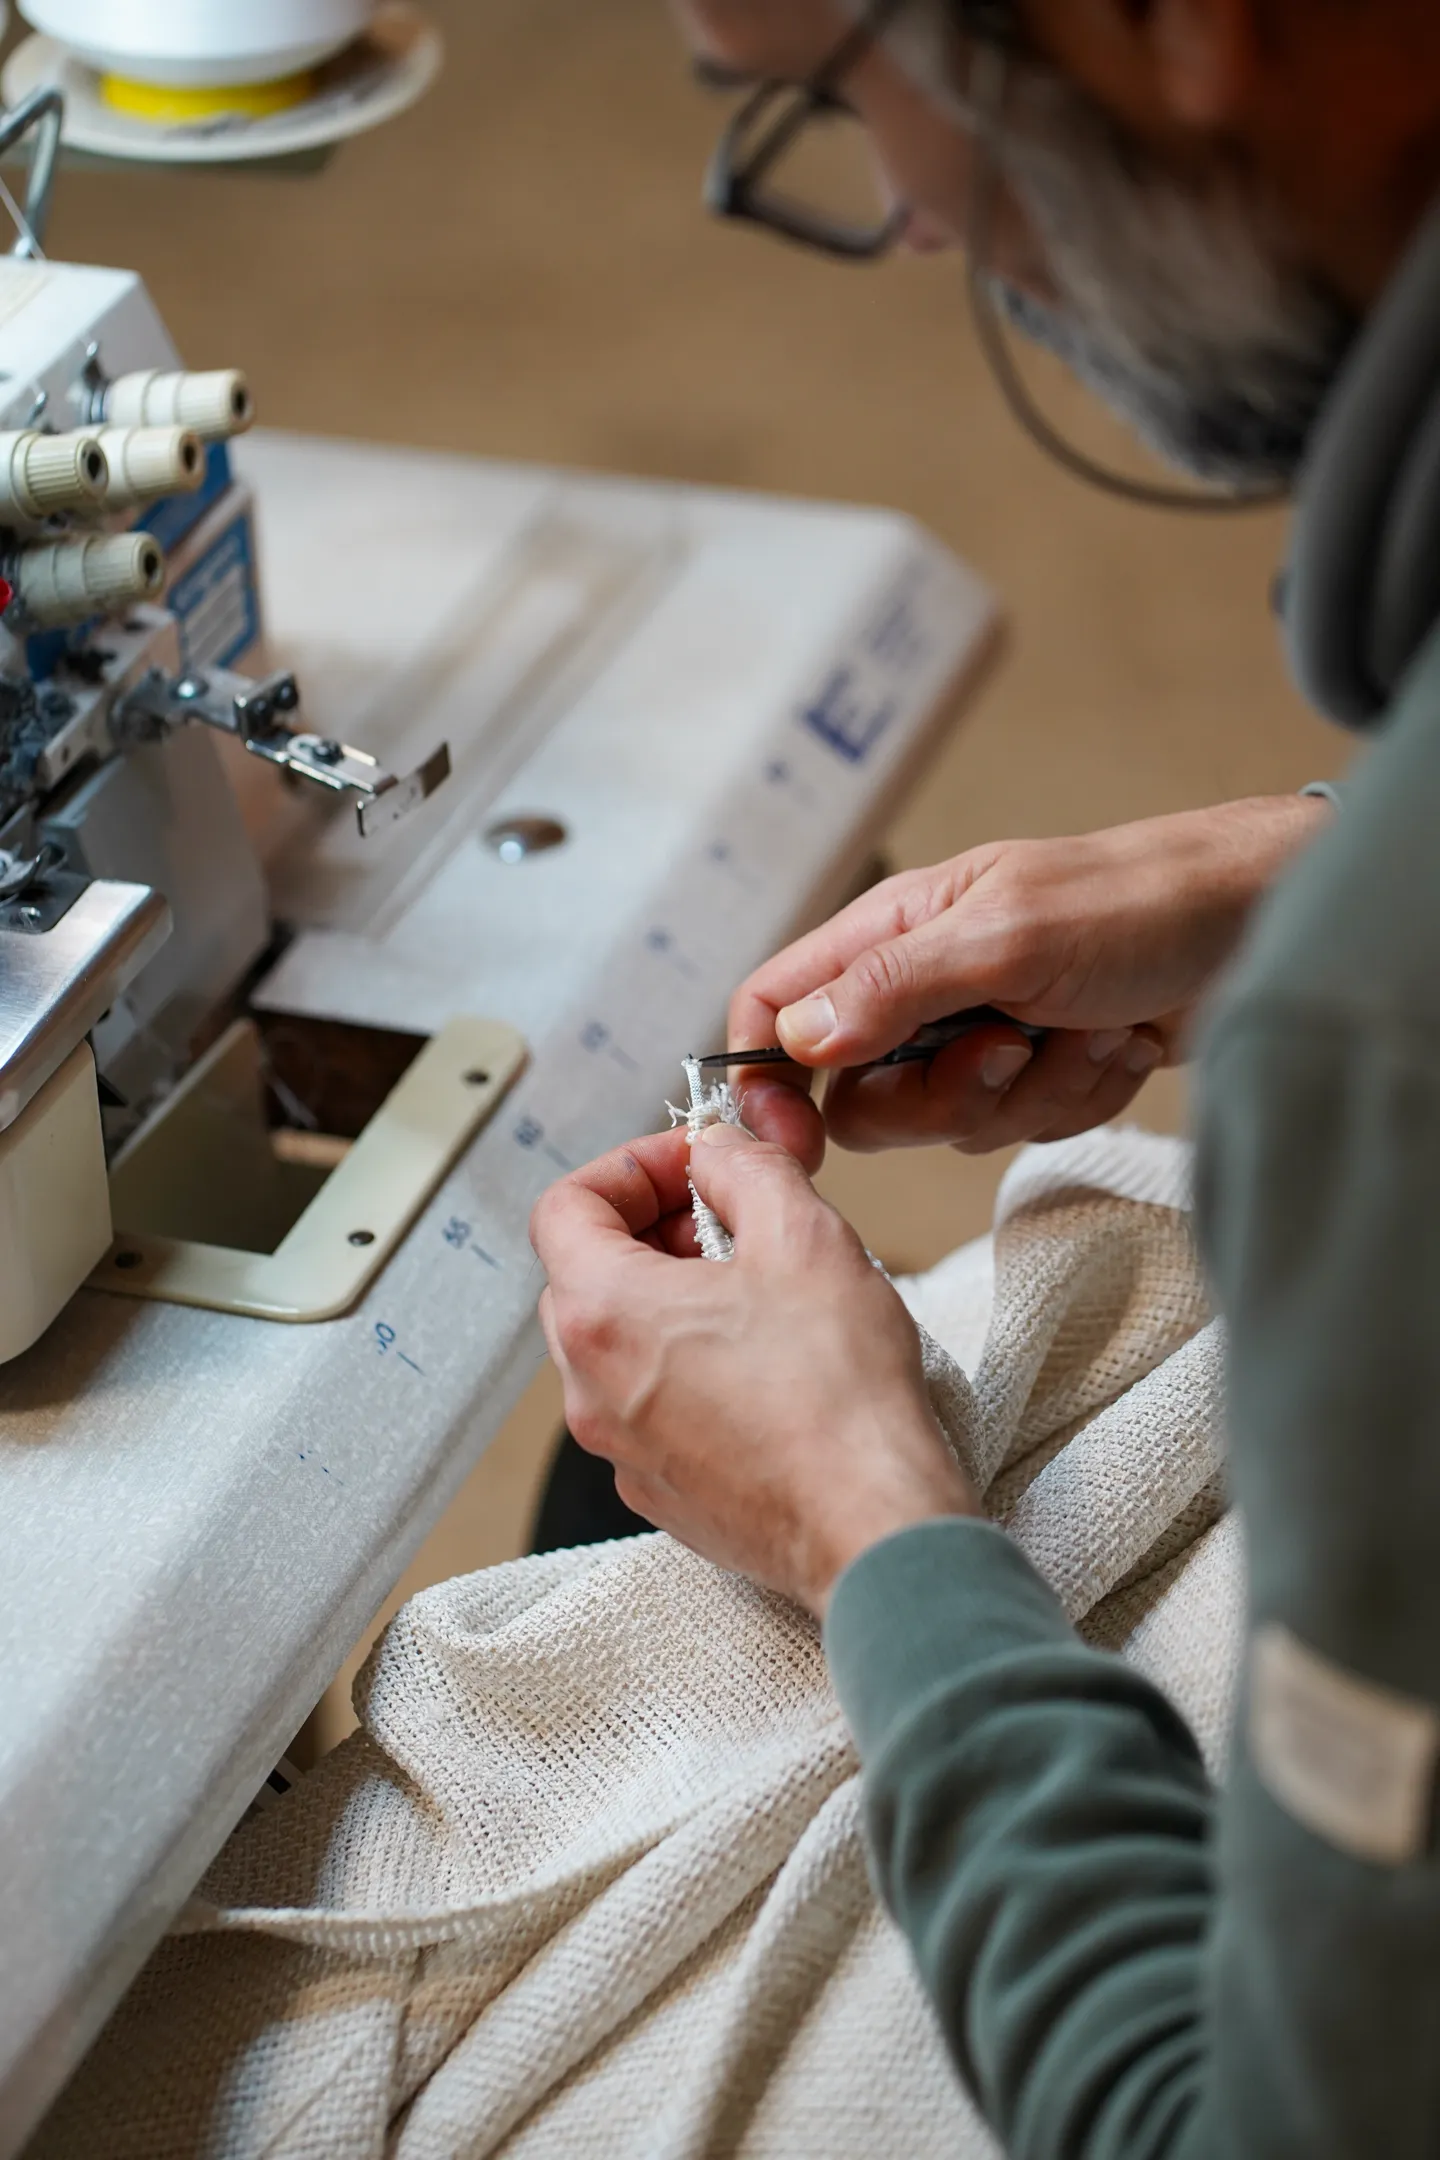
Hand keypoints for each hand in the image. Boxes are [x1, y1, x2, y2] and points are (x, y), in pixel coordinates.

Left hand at [530, 1123, 978, 1614]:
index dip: (630, 1168)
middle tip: (728, 1224)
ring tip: (758, 1295)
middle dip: (652, 1232)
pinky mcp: (660, 1492)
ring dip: (672, 1302)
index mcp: (604, 1312)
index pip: (564, 1206)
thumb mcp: (803, 1234)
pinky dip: (689, 1370)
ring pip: (619, 1345)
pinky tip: (765, 1369)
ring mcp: (620, 1448)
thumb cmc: (838, 1395)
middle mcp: (590, 1387)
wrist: (872, 1527)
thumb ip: (744, 1167)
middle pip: (585, 1274)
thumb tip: (718, 1152)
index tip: (692, 1168)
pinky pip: (651, 1407)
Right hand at [730, 795, 1328, 1158]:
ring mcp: (982, 1037)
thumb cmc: (1136, 903)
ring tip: (1090, 1026)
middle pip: (867, 1098)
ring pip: (952, 1124)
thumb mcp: (1006, 936)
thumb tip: (799, 1040)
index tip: (798, 1138)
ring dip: (1033, 1090)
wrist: (1257, 926)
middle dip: (945, 1096)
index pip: (776, 1008)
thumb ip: (895, 986)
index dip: (767, 1079)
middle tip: (1009, 1046)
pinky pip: (1025, 1129)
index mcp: (892, 934)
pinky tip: (1120, 1043)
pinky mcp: (1041, 1075)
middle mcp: (923, 990)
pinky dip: (1079, 1096)